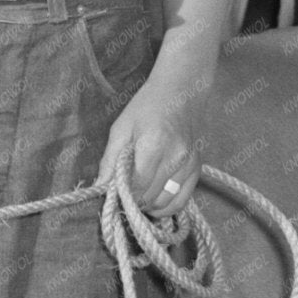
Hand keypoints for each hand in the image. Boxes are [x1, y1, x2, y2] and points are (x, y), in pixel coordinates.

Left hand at [100, 67, 206, 216]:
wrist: (181, 92)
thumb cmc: (146, 107)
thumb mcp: (121, 128)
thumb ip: (110, 160)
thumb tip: (100, 186)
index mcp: (154, 145)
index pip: (137, 186)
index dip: (123, 195)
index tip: (113, 195)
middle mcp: (176, 157)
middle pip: (151, 197)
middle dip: (134, 201)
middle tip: (123, 194)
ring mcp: (189, 164)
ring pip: (166, 203)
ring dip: (149, 206)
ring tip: (138, 195)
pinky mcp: (198, 169)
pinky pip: (182, 200)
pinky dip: (166, 205)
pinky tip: (154, 198)